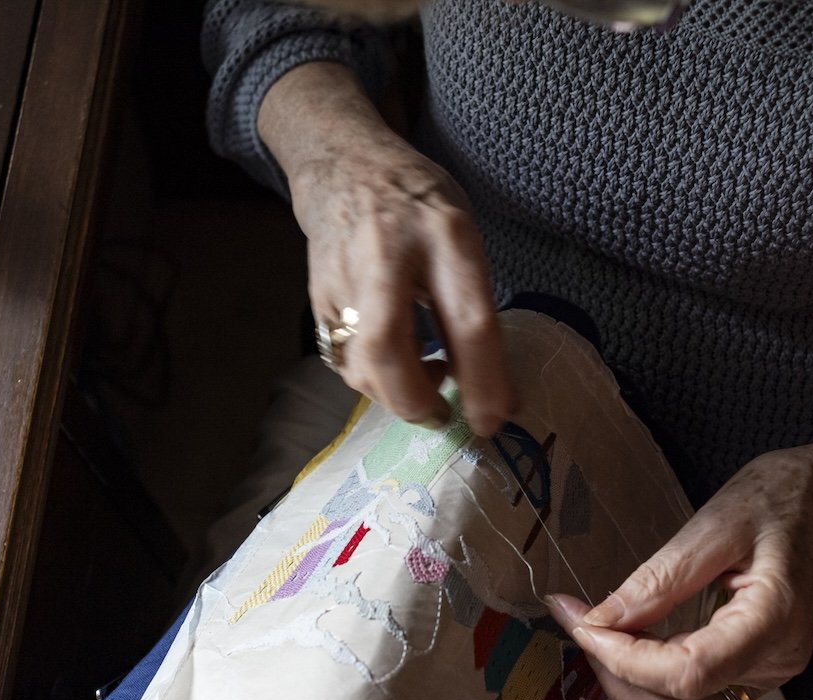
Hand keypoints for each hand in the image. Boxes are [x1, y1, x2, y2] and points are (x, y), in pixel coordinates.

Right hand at [260, 63, 515, 435]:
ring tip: (424, 384)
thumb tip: (494, 392)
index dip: (482, 380)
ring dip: (394, 394)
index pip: (467, 320)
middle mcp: (386, 252)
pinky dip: (373, 379)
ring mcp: (343, 276)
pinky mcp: (317, 298)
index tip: (492, 420)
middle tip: (442, 415)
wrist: (344, 166)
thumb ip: (473, 303)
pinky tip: (394, 366)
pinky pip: (344, 360)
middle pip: (387, 350)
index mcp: (444, 232)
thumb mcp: (462, 236)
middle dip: (415, 401)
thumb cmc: (418, 204)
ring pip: (359, 364)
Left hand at [545, 442, 812, 699]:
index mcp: (775, 622)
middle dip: (621, 677)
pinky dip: (653, 676)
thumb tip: (602, 620)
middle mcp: (776, 662)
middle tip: (580, 625)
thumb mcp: (716, 523)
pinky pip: (698, 692)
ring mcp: (768, 671)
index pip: (690, 674)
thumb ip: (660, 578)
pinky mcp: (753, 667)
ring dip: (634, 685)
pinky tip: (627, 638)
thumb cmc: (780, 500)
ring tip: (598, 634)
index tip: (583, 623)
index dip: (626, 660)